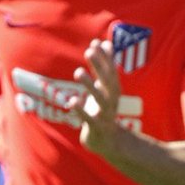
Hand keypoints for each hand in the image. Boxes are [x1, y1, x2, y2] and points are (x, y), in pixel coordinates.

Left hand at [70, 39, 124, 156]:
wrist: (110, 142)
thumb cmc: (104, 110)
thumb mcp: (106, 87)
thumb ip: (106, 66)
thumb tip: (105, 43)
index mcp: (114, 90)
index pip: (111, 71)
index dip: (105, 57)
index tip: (96, 43)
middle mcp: (112, 100)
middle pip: (107, 82)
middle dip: (99, 66)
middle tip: (89, 51)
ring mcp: (105, 114)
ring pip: (100, 99)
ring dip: (90, 85)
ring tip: (78, 72)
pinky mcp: (96, 127)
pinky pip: (88, 118)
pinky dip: (81, 110)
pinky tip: (71, 101)